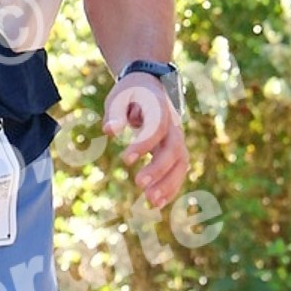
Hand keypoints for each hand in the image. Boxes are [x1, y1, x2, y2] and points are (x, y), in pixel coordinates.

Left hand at [102, 73, 189, 210]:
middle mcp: (173, 125)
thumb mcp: (118, 97)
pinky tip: (158, 204)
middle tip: (139, 184)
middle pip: (173, 149)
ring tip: (152, 202)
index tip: (125, 160)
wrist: (149, 86)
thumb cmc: (130, 93)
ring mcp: (177, 139)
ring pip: (180, 163)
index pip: (157, 127)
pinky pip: (178, 171)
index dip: (144, 144)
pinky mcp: (175, 151)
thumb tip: (109, 130)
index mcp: (159, 108)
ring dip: (168, 184)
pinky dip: (171, 187)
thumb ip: (115, 113)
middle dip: (159, 168)